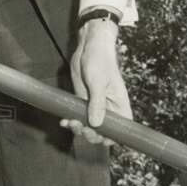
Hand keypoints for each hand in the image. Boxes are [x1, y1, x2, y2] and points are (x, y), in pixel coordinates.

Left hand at [60, 17, 131, 144]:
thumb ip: (97, 103)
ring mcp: (95, 106)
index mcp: (119, 105)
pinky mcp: (83, 102)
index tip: (101, 139)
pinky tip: (64, 120)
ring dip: (79, 129)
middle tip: (79, 127)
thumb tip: (96, 124)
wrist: (88, 47)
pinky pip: (79, 118)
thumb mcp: (98, 82)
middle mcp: (109, 108)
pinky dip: (72, 121)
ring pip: (89, 127)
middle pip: (103, 132)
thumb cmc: (100, 60)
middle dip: (91, 134)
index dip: (114, 138)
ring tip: (69, 122)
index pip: (122, 128)